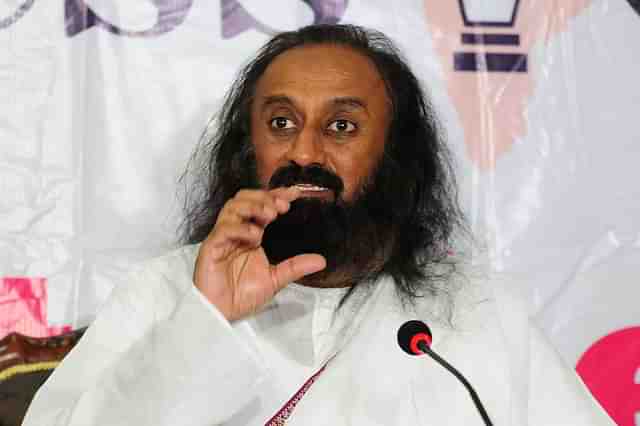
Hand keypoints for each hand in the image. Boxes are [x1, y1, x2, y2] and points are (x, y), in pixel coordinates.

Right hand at [193, 187, 325, 320]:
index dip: (277, 195)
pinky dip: (239, 228)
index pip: (262, 206)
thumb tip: (321, 261)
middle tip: (282, 206)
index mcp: (250, 234)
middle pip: (245, 199)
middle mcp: (236, 231)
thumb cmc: (242, 295)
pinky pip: (223, 230)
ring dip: (253, 206)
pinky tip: (255, 235)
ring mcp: (222, 238)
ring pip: (232, 208)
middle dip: (264, 198)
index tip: (295, 193)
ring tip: (270, 215)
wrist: (222, 313)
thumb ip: (295, 267)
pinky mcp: (211, 248)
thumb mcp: (275, 279)